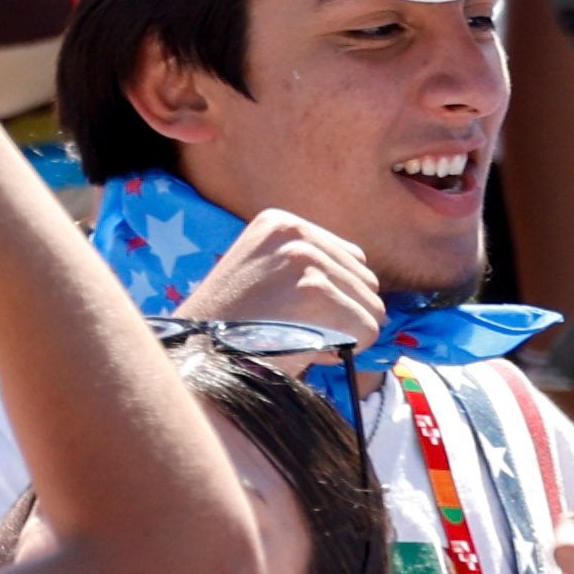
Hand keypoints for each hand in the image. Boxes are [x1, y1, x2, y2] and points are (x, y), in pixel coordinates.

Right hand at [177, 207, 382, 347]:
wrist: (201, 352)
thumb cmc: (236, 324)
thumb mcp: (266, 271)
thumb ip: (310, 266)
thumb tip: (370, 287)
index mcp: (280, 221)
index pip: (351, 258)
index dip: (333, 295)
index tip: (294, 309)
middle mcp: (294, 231)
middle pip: (367, 281)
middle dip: (342, 314)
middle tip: (298, 328)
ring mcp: (304, 257)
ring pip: (372, 307)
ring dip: (346, 332)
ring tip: (301, 336)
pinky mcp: (315, 289)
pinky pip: (368, 329)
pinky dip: (347, 349)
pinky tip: (308, 348)